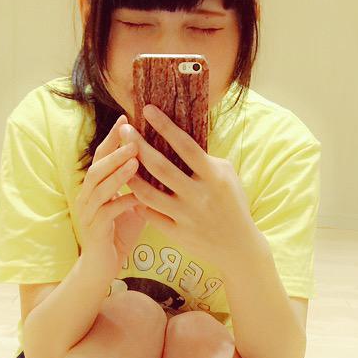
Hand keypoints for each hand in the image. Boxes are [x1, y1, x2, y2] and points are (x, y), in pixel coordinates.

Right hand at [73, 115, 145, 281]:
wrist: (102, 267)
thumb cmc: (118, 235)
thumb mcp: (131, 206)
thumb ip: (139, 186)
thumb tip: (162, 164)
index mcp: (95, 188)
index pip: (102, 156)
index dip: (112, 138)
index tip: (127, 119)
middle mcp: (87, 196)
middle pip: (97, 166)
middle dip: (115, 151)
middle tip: (133, 137)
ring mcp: (88, 212)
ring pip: (98, 186)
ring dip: (118, 172)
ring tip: (136, 159)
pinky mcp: (95, 229)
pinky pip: (107, 211)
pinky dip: (123, 202)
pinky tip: (138, 196)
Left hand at [126, 105, 257, 269]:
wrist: (238, 247)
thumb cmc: (232, 205)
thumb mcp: (227, 177)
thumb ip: (206, 159)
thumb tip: (181, 138)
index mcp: (213, 177)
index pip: (186, 146)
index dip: (165, 126)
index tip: (147, 110)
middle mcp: (198, 195)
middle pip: (161, 167)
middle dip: (139, 146)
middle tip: (124, 131)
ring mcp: (186, 216)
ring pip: (149, 194)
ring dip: (131, 175)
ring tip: (119, 161)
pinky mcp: (177, 233)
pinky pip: (151, 215)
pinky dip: (138, 202)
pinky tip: (128, 190)